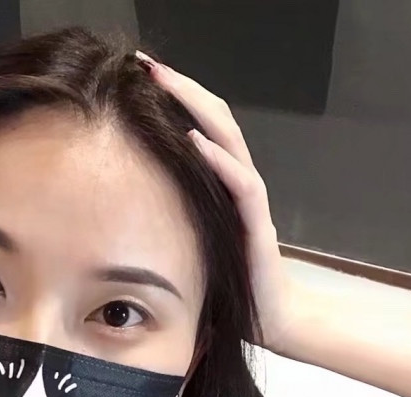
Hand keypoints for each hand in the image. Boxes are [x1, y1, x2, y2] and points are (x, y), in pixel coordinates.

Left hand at [136, 51, 293, 353]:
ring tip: (166, 81)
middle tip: (145, 62)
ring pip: (229, 141)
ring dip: (198, 108)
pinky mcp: (258, 224)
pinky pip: (241, 185)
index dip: (175, 100)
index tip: (138, 77)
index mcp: (224, 185)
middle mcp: (239, 183)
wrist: (274, 318)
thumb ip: (180, 214)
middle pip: (215, 122)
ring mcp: (251, 201)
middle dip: (182, 88)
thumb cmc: (233, 283)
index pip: (202, 129)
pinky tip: (195, 139)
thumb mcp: (197, 240)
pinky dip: (219, 160)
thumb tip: (135, 201)